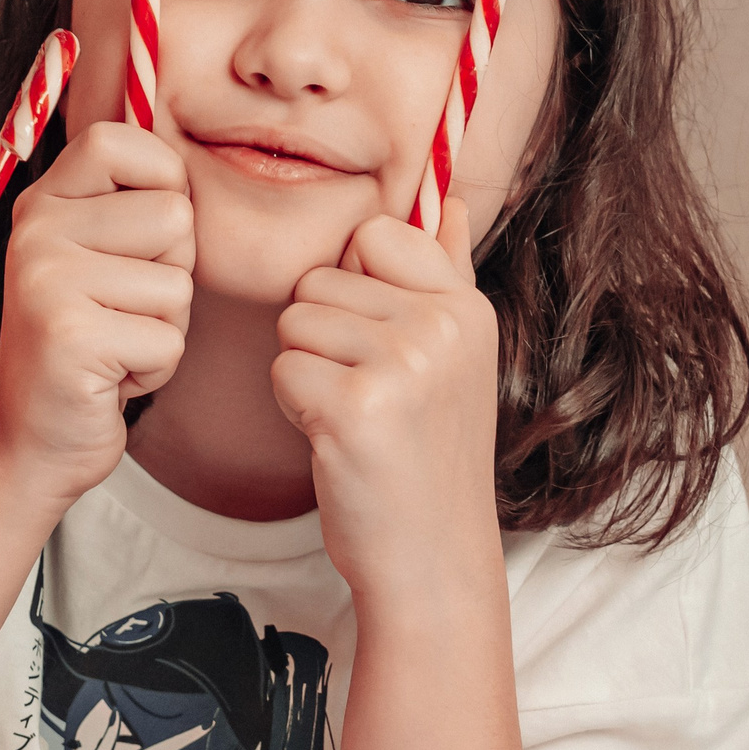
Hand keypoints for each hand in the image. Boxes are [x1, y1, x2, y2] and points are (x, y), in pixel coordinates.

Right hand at [0, 121, 193, 500]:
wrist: (35, 440)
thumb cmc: (91, 344)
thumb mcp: (101, 257)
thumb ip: (132, 202)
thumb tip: (189, 143)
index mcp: (42, 203)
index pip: (122, 142)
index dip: (161, 184)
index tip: (139, 239)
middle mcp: (35, 231)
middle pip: (174, 216)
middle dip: (172, 273)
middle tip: (120, 310)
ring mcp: (46, 282)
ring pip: (178, 284)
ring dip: (165, 327)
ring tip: (115, 343)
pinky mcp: (69, 336)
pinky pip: (168, 339)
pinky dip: (155, 368)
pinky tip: (110, 377)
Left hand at [272, 202, 499, 589]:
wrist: (429, 554)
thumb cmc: (425, 452)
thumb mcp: (454, 356)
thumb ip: (444, 272)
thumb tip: (448, 195)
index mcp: (466, 306)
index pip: (374, 232)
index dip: (353, 286)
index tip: (379, 342)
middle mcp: (443, 326)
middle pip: (318, 281)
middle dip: (322, 338)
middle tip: (368, 395)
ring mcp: (403, 364)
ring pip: (293, 323)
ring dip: (306, 373)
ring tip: (354, 417)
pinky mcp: (355, 407)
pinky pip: (282, 369)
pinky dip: (295, 406)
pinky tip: (337, 440)